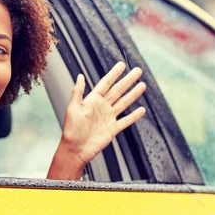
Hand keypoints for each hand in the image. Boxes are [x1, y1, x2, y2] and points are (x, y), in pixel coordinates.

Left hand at [48, 62, 145, 178]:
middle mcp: (101, 107)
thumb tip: (80, 76)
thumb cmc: (71, 130)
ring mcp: (108, 117)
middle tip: (138, 71)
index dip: (113, 74)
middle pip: (118, 91)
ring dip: (133, 94)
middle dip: (128, 81)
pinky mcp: (113, 129)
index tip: (121, 65)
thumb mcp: (72, 108)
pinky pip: (126, 121)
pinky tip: (142, 110)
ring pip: (124, 103)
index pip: (105, 84)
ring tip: (143, 85)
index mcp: (92, 100)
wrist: (75, 149)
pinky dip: (134, 116)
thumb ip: (78, 92)